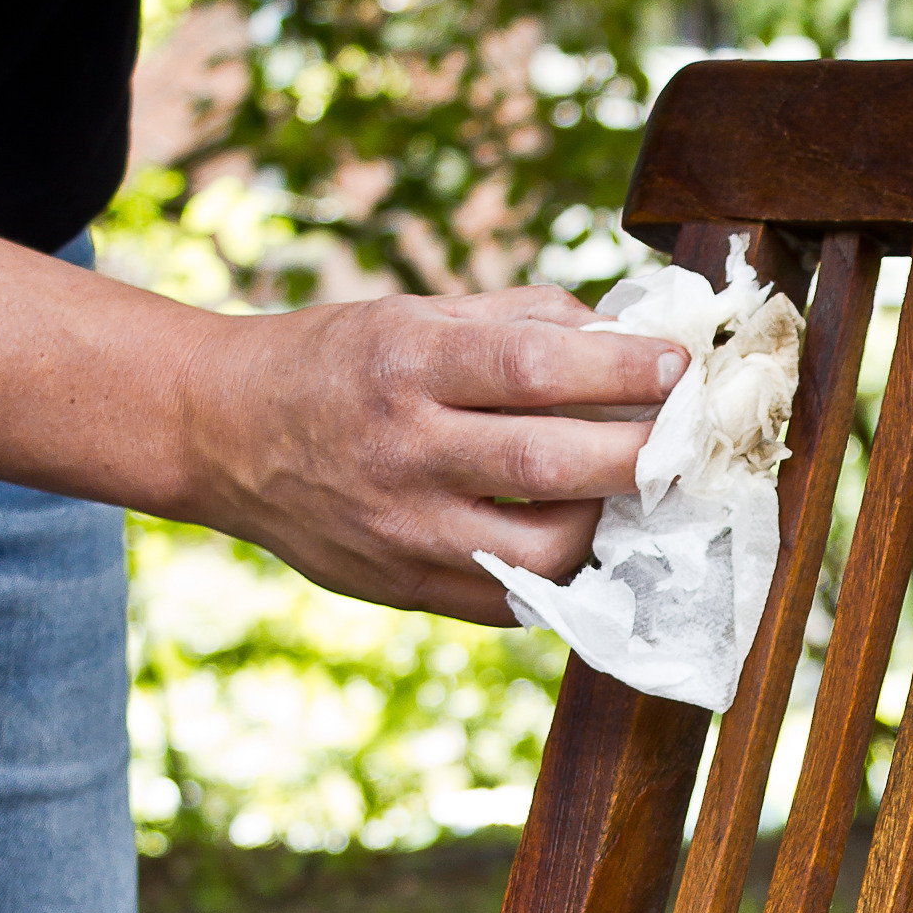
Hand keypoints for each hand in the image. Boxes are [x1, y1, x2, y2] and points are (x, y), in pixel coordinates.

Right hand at [174, 285, 686, 623]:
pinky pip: (513, 599)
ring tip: (632, 489)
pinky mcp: (403, 589)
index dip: (623, 369)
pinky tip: (586, 536)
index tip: (680, 366)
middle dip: (640, 452)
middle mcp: (403, 450)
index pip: (536, 369)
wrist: (225, 432)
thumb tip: (633, 339)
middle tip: (686, 437)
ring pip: (542, 550)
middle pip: (550, 464)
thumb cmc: (345, 361)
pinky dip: (565, 572)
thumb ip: (529, 321)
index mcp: (409, 363)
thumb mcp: (422, 313)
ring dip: (610, 520)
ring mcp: (402, 530)